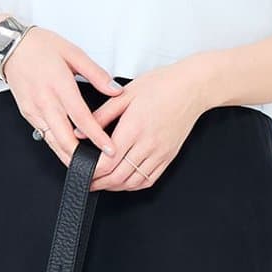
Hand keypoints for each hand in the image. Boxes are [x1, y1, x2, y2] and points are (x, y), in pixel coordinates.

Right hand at [2, 26, 122, 161]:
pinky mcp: (28, 115)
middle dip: (81, 157)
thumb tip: (116, 90)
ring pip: (52, 142)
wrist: (9, 47)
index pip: (81, 118)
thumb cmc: (41, 47)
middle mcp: (45, 101)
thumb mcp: (73, 53)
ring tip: (86, 169)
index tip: (110, 149)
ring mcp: (34, 111)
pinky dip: (57, 147)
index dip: (96, 136)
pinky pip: (44, 136)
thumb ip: (96, 74)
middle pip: (64, 138)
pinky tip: (69, 154)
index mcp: (59, 85)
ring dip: (68, 157)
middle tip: (98, 169)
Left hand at [84, 60, 212, 191]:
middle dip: (98, 183)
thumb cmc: (161, 85)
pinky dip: (133, 185)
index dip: (91, 170)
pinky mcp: (168, 157)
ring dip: (114, 187)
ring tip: (101, 183)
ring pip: (133, 182)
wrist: (192, 88)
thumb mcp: (125, 94)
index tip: (79, 169)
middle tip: (85, 180)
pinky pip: (149, 180)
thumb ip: (101, 115)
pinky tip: (123, 181)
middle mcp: (148, 144)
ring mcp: (160, 153)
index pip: (108, 161)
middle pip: (118, 176)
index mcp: (134, 128)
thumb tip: (79, 132)